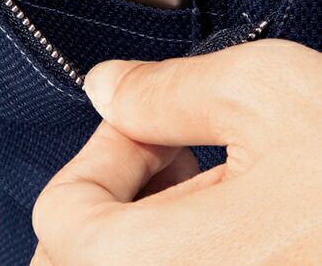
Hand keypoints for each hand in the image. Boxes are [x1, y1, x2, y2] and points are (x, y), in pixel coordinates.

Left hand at [31, 40, 321, 264]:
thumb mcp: (269, 94)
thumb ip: (166, 87)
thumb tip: (108, 84)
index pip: (63, 211)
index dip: (102, 150)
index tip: (145, 124)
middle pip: (80, 251)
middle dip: (118, 189)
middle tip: (177, 152)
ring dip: (143, 224)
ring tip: (212, 187)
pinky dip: (175, 251)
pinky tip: (236, 227)